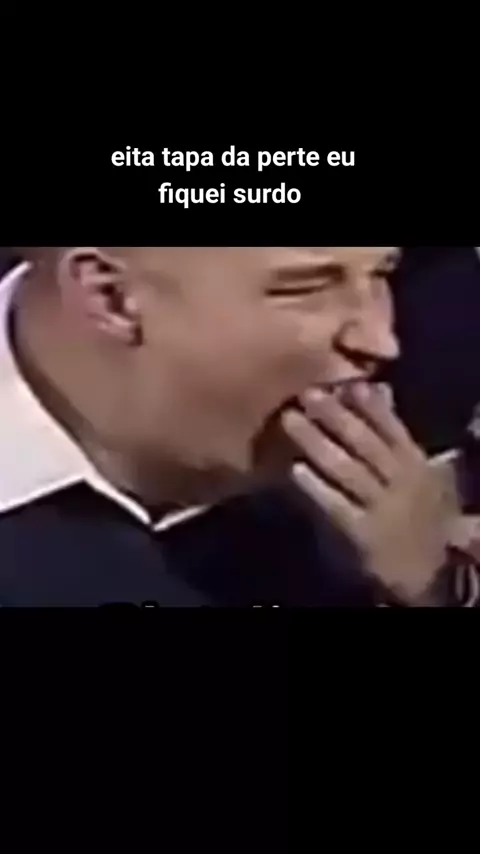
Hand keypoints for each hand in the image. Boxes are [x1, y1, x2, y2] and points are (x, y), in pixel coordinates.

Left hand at [282, 383, 459, 603]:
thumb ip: (395, 432)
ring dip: (318, 442)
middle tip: (306, 393)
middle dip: (335, 415)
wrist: (428, 569)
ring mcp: (382, 506)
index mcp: (415, 462)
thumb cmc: (417, 512)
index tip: (343, 381)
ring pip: (348, 469)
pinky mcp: (364, 533)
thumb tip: (378, 390)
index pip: (390, 426)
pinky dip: (317, 487)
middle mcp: (400, 480)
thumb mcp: (419, 471)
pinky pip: (337, 505)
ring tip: (290, 420)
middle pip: (365, 443)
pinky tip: (295, 470)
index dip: (367, 404)